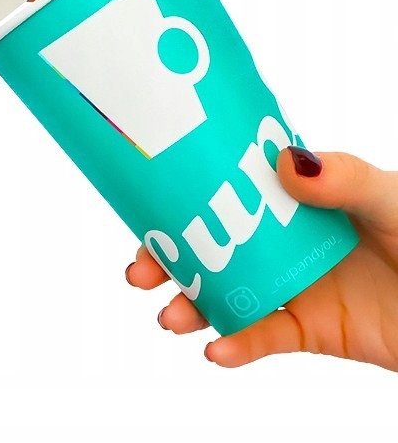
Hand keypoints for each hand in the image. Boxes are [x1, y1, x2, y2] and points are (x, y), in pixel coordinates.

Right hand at [125, 147, 397, 371]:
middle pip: (210, 247)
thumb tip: (287, 161)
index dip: (180, 199)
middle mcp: (280, 240)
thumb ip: (345, 179)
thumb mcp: (389, 198)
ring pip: (225, 294)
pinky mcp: (307, 329)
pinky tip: (217, 351)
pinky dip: (236, 346)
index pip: (223, 192)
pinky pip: (263, 337)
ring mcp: (290, 284)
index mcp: (291, 200)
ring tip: (170, 317)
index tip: (146, 205)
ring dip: (190, 306)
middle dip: (168, 260)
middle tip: (139, 270)